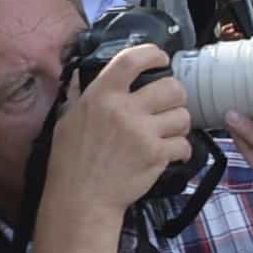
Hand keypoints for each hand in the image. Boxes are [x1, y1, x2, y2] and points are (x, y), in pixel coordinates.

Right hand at [39, 43, 194, 230]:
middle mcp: (123, 110)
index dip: (153, 54)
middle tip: (168, 105)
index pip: (131, 59)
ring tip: (167, 132)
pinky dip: (181, 150)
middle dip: (176, 95)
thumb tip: (83, 72)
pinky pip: (184, 144)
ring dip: (179, 124)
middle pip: (172, 87)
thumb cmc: (71, 160)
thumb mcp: (68, 118)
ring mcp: (142, 133)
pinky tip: (169, 153)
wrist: (81, 198)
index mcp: (101, 95)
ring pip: (183, 115)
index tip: (161, 58)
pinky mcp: (156, 155)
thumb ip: (82, 93)